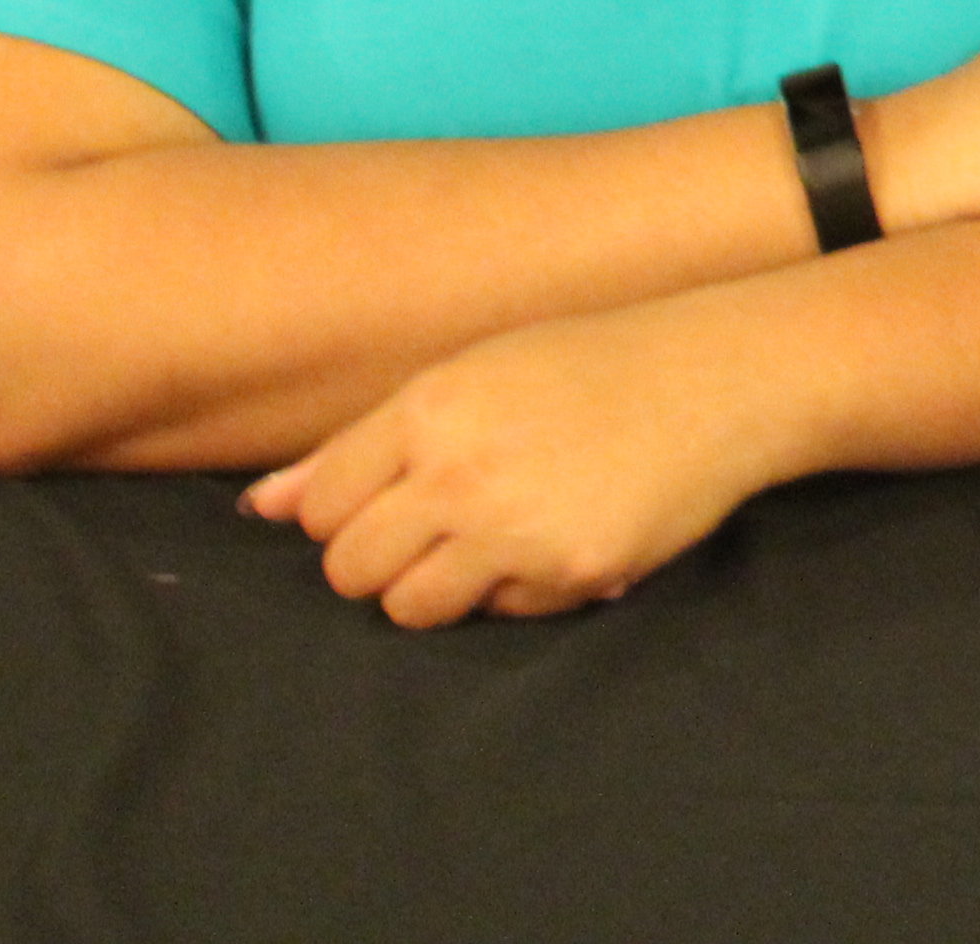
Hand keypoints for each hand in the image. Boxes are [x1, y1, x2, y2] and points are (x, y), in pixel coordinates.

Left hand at [241, 301, 789, 626]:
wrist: (719, 377)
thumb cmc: (589, 366)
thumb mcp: (471, 377)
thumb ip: (362, 446)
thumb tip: (260, 507)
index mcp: (429, 411)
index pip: (319, 509)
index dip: (347, 515)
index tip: (395, 500)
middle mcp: (459, 472)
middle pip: (350, 569)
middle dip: (381, 562)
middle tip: (442, 530)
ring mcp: (514, 528)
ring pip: (411, 609)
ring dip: (439, 588)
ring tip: (492, 544)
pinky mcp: (569, 571)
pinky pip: (501, 613)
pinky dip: (520, 590)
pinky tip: (559, 538)